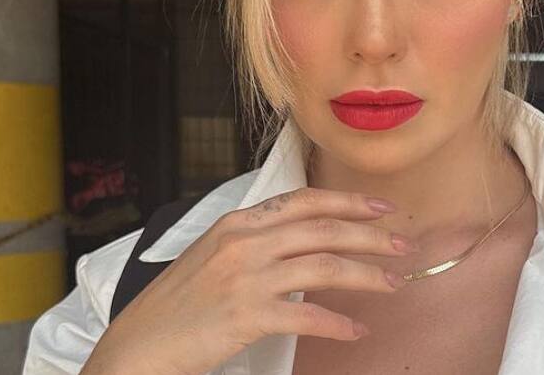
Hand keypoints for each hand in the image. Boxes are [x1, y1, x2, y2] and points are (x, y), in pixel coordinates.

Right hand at [81, 187, 417, 374]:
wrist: (140, 342)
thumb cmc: (178, 304)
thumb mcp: (213, 255)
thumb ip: (256, 241)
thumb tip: (304, 238)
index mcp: (238, 223)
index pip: (306, 201)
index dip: (349, 202)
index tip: (382, 209)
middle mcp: (245, 242)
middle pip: (325, 229)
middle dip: (372, 236)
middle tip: (403, 247)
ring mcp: (246, 277)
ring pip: (325, 266)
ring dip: (367, 275)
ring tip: (392, 284)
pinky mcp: (247, 315)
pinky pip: (308, 316)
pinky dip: (338, 324)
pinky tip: (357, 331)